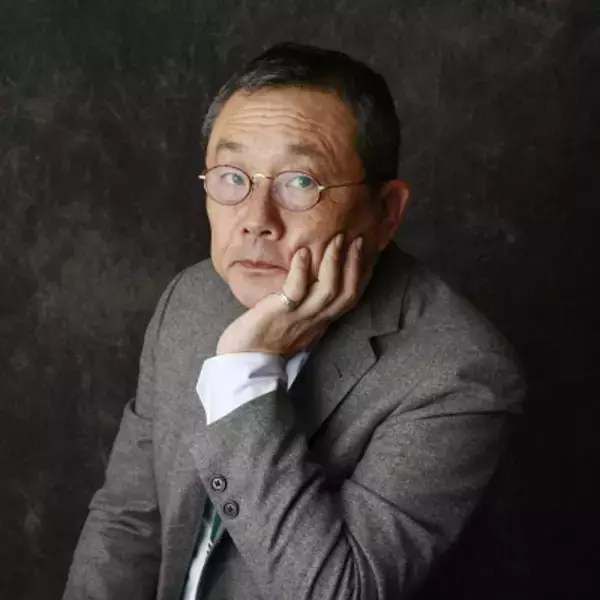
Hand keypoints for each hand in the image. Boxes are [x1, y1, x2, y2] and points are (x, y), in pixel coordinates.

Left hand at [216, 233, 373, 358]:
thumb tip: (307, 284)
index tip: (369, 255)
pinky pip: (296, 291)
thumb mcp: (293, 323)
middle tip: (358, 239)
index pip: (349, 299)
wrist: (243, 362)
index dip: (362, 277)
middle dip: (355, 265)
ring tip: (336, 240)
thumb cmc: (264, 340)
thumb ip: (304, 306)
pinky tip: (303, 252)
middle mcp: (315, 320)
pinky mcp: (279, 313)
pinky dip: (301, 271)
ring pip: (327, 291)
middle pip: (346, 293)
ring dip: (334, 263)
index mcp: (320, 321)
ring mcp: (299, 316)